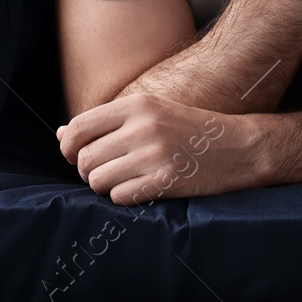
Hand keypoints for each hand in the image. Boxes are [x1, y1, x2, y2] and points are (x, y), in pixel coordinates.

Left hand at [57, 93, 256, 204]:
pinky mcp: (164, 181)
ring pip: (97, 181)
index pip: (79, 127)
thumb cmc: (192, 130)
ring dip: (107, 186)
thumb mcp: (152, 114)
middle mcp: (144, 127)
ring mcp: (154, 155)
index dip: (69, 148)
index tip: (78, 156)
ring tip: (129, 179)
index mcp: (139, 104)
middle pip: (85, 160)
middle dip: (90, 171)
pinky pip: (119, 197)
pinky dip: (125, 197)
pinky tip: (144, 187)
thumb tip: (61, 134)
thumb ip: (106, 123)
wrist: (240, 147)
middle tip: (110, 171)